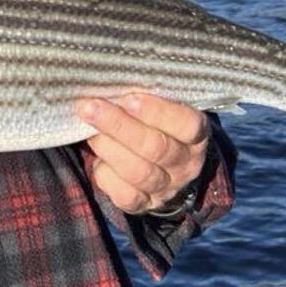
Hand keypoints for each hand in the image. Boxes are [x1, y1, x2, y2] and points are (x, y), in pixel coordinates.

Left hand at [75, 93, 209, 214]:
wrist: (165, 167)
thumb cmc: (156, 124)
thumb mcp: (161, 108)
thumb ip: (143, 98)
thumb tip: (110, 82)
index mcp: (196, 135)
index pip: (185, 124)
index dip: (156, 111)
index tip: (128, 97)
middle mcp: (186, 163)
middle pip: (155, 147)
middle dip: (119, 125)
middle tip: (90, 107)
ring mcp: (167, 187)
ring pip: (138, 172)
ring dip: (108, 148)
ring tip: (89, 131)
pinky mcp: (145, 204)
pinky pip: (126, 196)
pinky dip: (106, 176)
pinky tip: (97, 160)